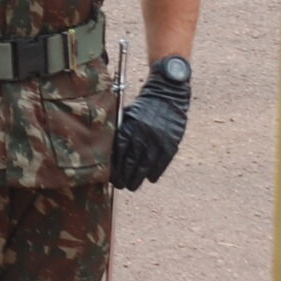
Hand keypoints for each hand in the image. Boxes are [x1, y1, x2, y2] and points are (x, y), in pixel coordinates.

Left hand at [110, 56, 192, 190]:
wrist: (167, 94)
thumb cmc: (142, 106)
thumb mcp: (126, 114)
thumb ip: (119, 131)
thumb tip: (109, 154)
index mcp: (129, 127)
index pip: (119, 152)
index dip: (115, 167)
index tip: (110, 177)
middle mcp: (143, 135)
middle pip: (131, 162)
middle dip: (124, 177)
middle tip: (120, 186)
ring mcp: (158, 140)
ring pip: (146, 165)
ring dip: (138, 178)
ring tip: (132, 186)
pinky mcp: (171, 143)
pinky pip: (162, 162)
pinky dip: (156, 172)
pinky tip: (150, 179)